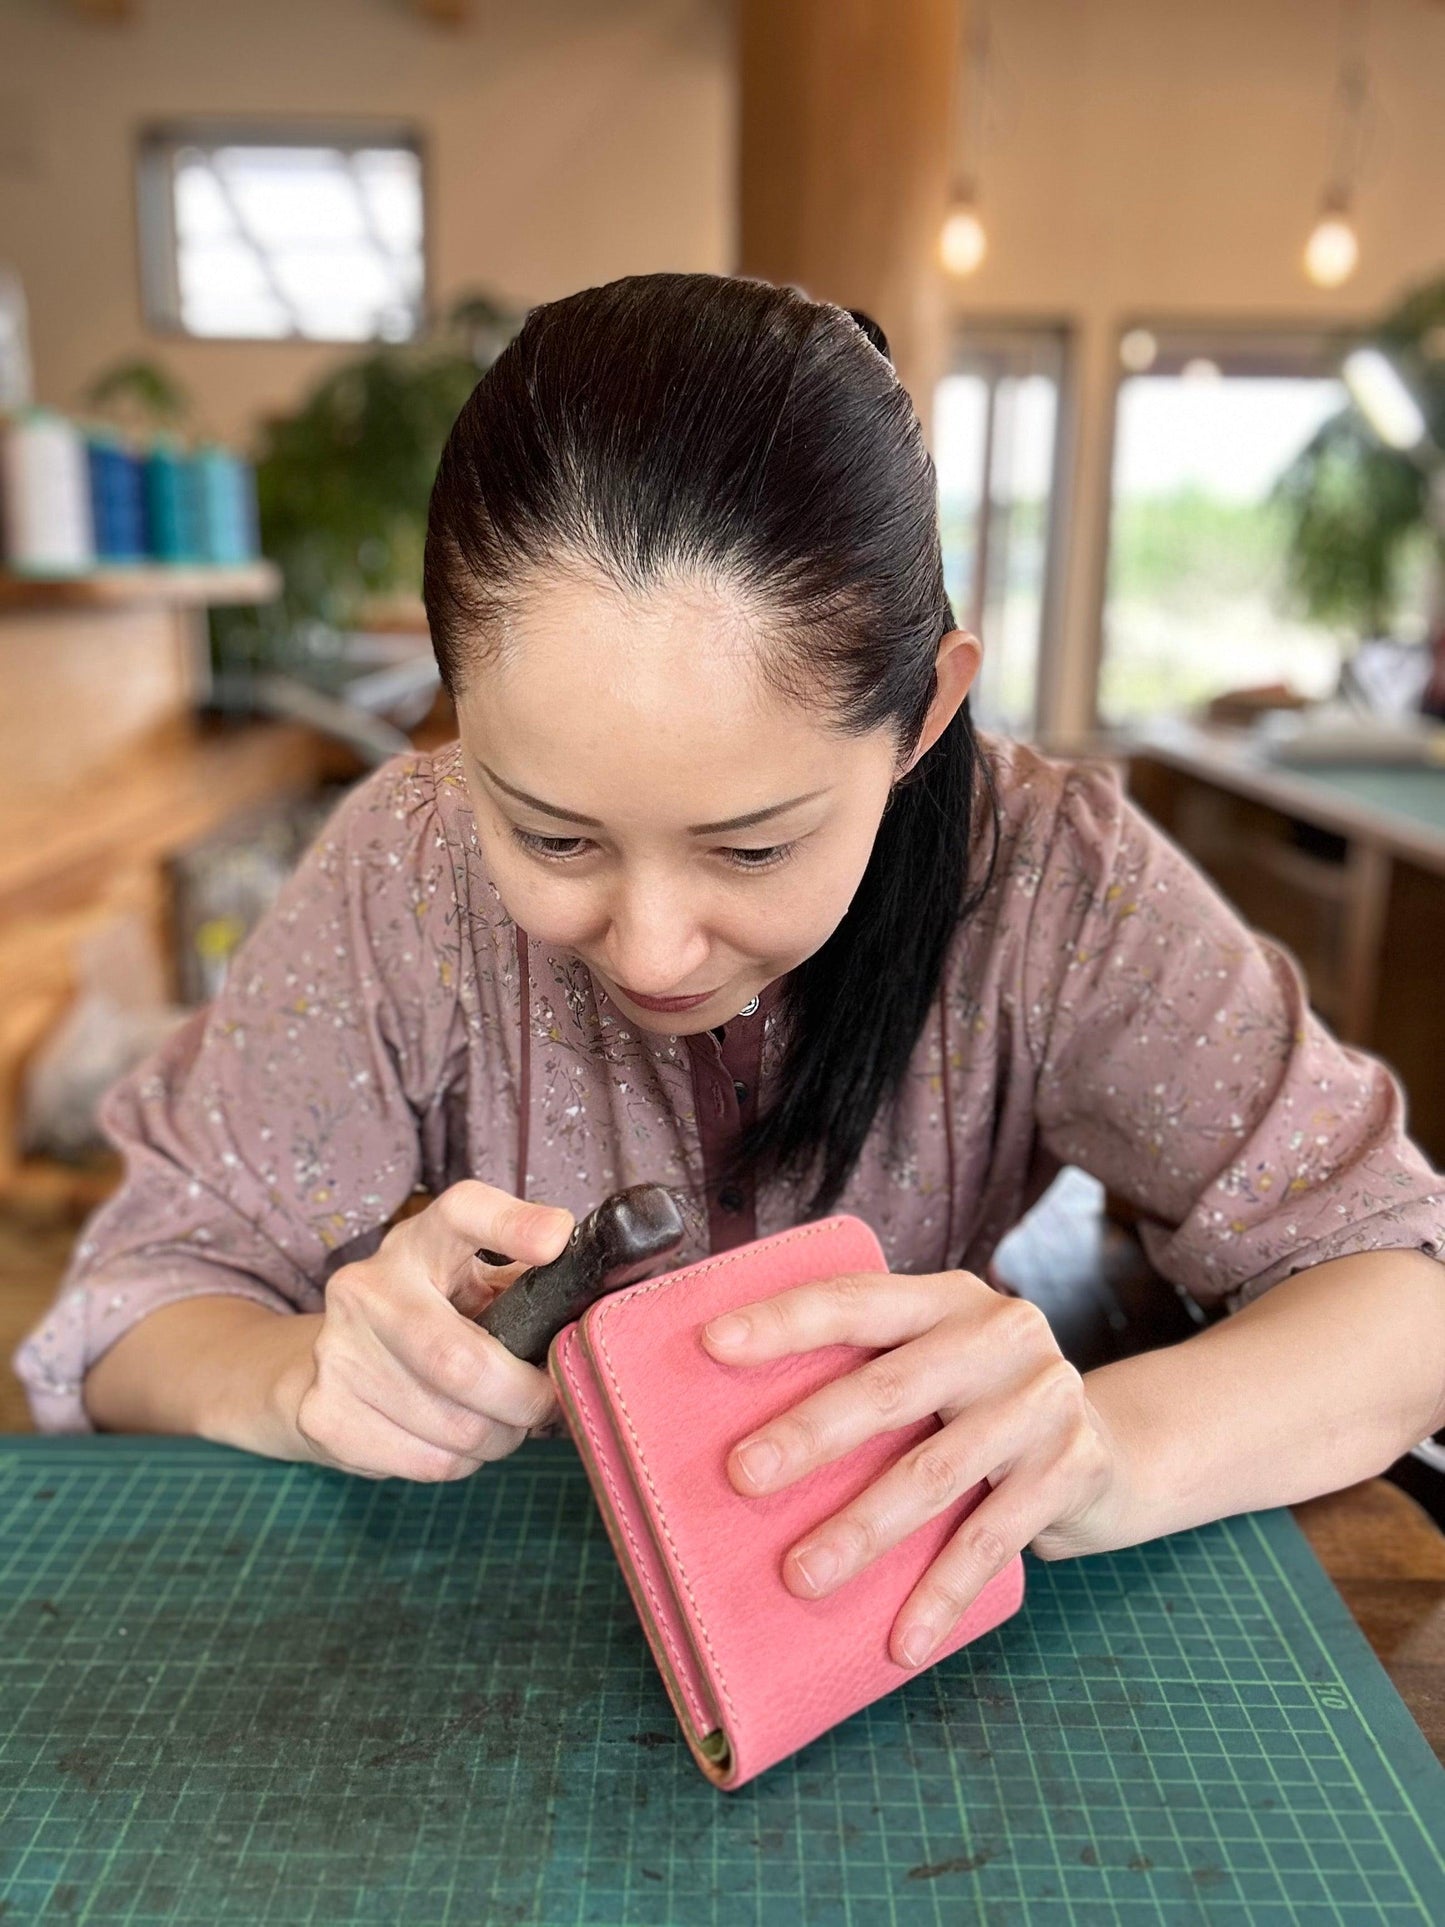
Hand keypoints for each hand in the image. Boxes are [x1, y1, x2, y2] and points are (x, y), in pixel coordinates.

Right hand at [288, 1180, 574, 1480]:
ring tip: (497, 1423)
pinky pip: (427, 1461)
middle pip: (463, 1362)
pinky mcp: (323, 1412)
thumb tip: (592, 1309)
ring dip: (497, 1439)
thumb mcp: (470, 1284)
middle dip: (523, 1400)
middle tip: (544, 1406)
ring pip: (454, 1426)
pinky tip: (453, 1440)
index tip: (555, 1239)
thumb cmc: (429, 1319)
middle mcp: (369, 1286)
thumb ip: (524, 1286)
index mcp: (421, 1242)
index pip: (464, 1213)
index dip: (511, 1224)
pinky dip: (460, 1462)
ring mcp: (338, 1351)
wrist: (322, 1364)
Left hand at [700, 1267, 1122, 1669]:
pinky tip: (900, 1643)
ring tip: (800, 1576)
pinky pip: (993, 1538)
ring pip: (935, 1470)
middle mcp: (999, 1335)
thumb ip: (867, 1379)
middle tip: (742, 1474)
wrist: (1113, 1451)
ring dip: (862, 1529)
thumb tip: (737, 1442)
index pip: (855, 1301)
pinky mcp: (1072, 1468)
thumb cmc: (980, 1410)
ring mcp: (1042, 1401)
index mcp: (946, 1299)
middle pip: (890, 1386)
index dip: (784, 1321)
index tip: (714, 1344)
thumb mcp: (936, 1369)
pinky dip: (941, 1593)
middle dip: (811, 1432)